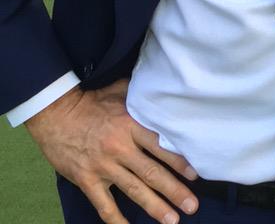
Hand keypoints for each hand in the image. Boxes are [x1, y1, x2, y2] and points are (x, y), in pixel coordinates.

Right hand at [26, 81, 198, 223]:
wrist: (55, 114)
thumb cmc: (92, 101)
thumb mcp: (121, 91)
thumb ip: (144, 96)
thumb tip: (167, 88)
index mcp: (131, 125)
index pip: (161, 146)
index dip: (179, 161)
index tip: (196, 175)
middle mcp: (120, 148)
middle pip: (152, 173)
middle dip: (174, 191)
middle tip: (192, 206)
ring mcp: (103, 167)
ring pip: (134, 190)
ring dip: (154, 206)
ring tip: (172, 220)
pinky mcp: (87, 180)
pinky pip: (104, 204)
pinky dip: (116, 219)